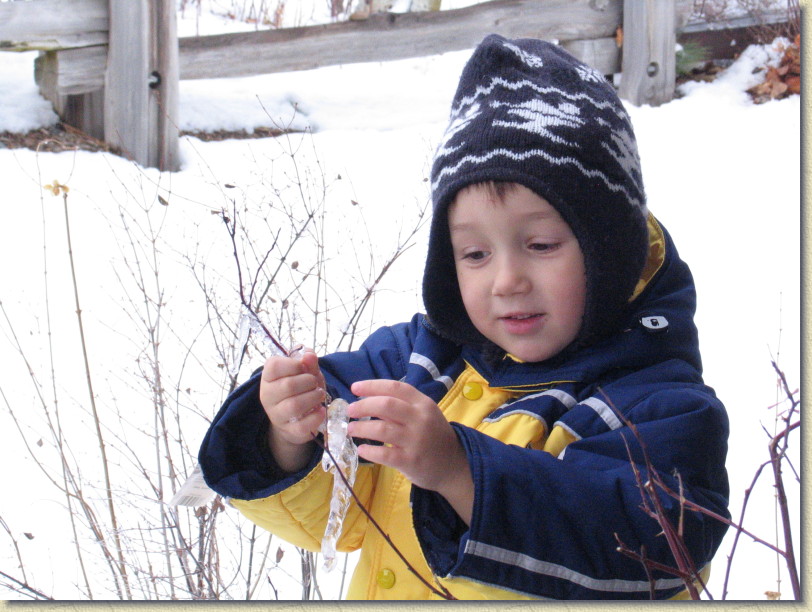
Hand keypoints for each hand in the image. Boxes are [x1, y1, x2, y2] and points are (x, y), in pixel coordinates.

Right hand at [260, 349, 326, 471]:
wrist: (293, 418)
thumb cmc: (300, 388)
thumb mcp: (305, 372)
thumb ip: (308, 362)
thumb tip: (309, 355)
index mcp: (268, 377)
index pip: (274, 366)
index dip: (295, 364)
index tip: (304, 367)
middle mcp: (267, 395)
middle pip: (288, 385)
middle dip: (309, 381)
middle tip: (315, 383)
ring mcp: (276, 415)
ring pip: (294, 406)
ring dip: (313, 397)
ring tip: (319, 395)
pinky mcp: (288, 430)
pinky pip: (302, 425)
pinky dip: (316, 416)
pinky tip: (321, 410)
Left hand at [346, 379, 473, 523]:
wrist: (454, 465)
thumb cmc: (434, 436)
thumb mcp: (424, 415)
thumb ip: (401, 408)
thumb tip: (369, 401)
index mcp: (423, 403)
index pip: (395, 387)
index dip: (372, 385)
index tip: (354, 388)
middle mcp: (420, 419)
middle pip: (386, 405)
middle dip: (363, 406)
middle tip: (350, 410)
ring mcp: (416, 440)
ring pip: (381, 429)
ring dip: (361, 428)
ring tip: (351, 429)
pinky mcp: (411, 461)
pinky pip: (384, 454)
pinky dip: (369, 451)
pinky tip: (362, 449)